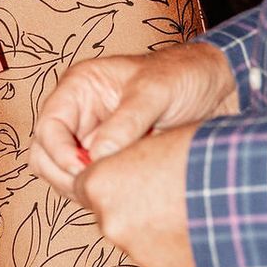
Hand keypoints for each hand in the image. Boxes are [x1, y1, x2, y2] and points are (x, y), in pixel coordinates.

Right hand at [30, 42, 237, 194]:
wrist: (220, 86)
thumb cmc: (185, 74)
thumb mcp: (155, 92)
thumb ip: (125, 122)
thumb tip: (96, 158)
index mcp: (80, 87)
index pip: (48, 127)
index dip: (59, 152)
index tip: (85, 169)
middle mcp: (80, 114)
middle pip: (46, 155)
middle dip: (65, 175)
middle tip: (99, 188)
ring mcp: (95, 139)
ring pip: (65, 175)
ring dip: (84, 187)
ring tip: (120, 188)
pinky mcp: (113, 159)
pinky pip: (94, 183)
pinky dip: (104, 192)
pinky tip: (131, 192)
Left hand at [73, 129, 200, 266]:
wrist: (251, 193)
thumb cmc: (205, 156)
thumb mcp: (159, 141)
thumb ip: (130, 159)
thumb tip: (125, 166)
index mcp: (102, 184)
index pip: (88, 184)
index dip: (111, 178)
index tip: (133, 174)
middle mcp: (111, 223)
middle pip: (110, 214)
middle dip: (131, 206)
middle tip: (166, 192)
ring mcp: (137, 253)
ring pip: (137, 239)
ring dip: (154, 229)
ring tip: (191, 209)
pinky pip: (164, 259)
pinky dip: (176, 249)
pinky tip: (201, 230)